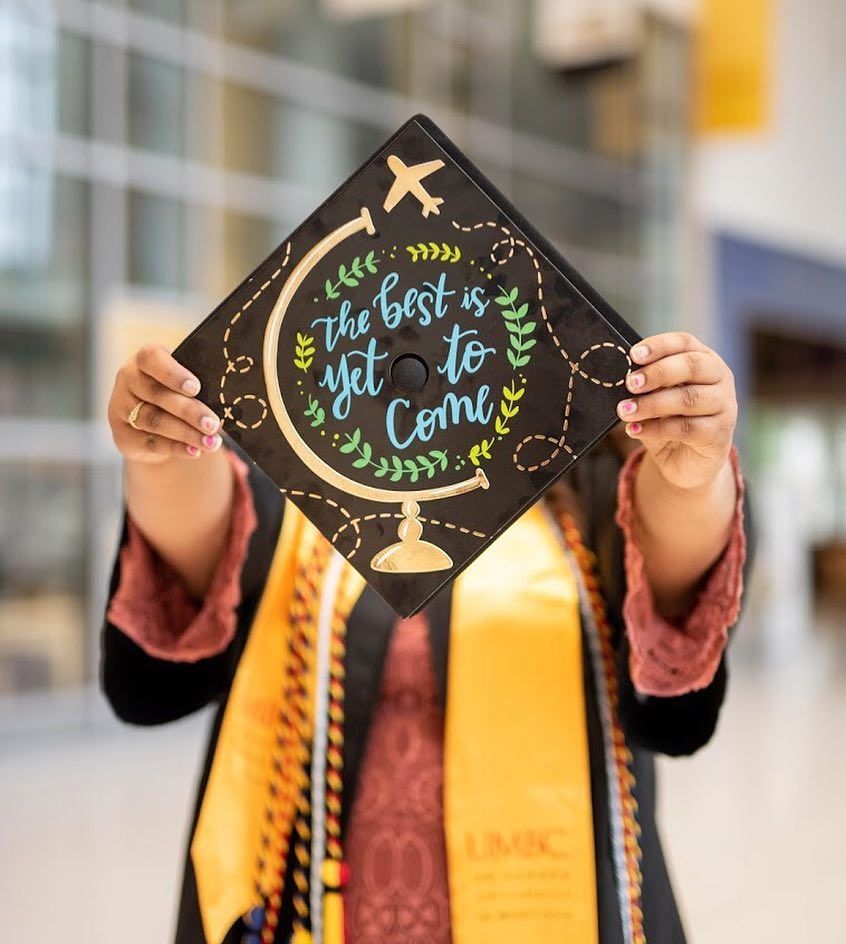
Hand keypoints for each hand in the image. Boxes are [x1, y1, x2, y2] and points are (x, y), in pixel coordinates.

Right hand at [108, 344, 222, 463]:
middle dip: (189, 411)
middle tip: (214, 424)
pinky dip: (176, 448)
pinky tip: (195, 451)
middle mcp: (128, 380)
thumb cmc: (174, 392)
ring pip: (154, 420)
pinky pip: (151, 442)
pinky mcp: (123, 435)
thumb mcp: (182, 382)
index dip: (172, 373)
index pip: (150, 358)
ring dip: (186, 433)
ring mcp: (121, 408)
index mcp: (144, 360)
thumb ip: (197, 383)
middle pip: (157, 394)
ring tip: (211, 442)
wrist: (149, 422)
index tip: (196, 388)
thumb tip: (227, 396)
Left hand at [616, 332, 737, 490]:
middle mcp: (720, 378)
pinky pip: (686, 428)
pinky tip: (635, 430)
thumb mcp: (656, 398)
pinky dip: (656, 429)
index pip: (684, 342)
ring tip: (625, 410)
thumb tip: (623, 378)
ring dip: (651, 404)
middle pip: (692, 366)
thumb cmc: (670, 422)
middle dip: (657, 373)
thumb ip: (647, 386)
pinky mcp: (719, 434)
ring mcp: (724, 406)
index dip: (659, 345)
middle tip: (630, 384)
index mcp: (704, 360)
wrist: (687, 462)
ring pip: (688, 399)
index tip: (634, 354)